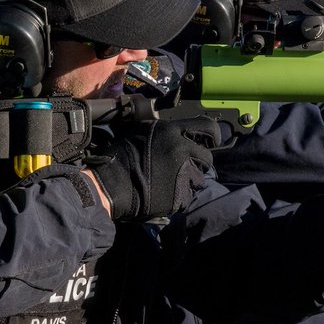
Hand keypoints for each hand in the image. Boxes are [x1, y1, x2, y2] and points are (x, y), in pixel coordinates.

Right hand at [87, 117, 218, 221]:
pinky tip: (165, 193)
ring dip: (189, 181)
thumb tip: (181, 131)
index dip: (213, 136)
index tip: (211, 141)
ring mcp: (183, 174)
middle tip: (184, 168)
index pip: (208, 127)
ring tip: (169, 182)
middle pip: (207, 158)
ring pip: (199, 179)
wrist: (110, 185)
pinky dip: (180, 196)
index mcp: (172, 131)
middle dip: (199, 163)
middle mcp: (182, 150)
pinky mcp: (181, 195)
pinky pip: (189, 196)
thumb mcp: (142, 131)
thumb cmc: (121, 157)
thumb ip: (166, 131)